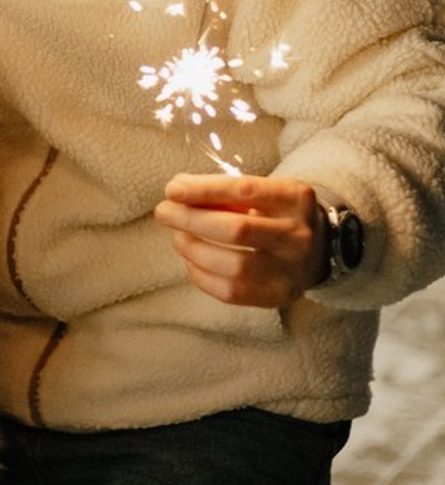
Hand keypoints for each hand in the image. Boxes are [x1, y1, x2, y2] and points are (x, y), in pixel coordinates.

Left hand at [153, 173, 327, 307]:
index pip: (244, 191)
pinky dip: (201, 275)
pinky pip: (231, 292)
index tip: (172, 190)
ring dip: (194, 250)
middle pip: (236, 230)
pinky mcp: (278, 297)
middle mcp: (298, 236)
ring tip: (179, 237)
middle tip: (164, 212)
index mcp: (294, 199)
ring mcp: (291, 271)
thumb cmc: (275, 211)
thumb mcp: (260, 189)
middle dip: (191, 220)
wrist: (320, 247)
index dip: (204, 190)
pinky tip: (192, 260)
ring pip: (234, 267)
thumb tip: (176, 190)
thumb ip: (220, 188)